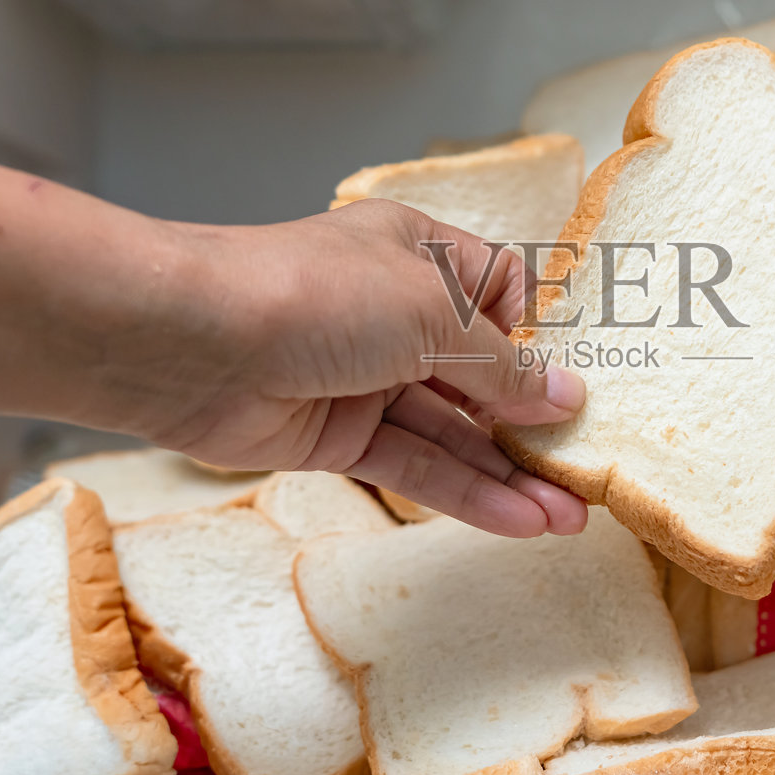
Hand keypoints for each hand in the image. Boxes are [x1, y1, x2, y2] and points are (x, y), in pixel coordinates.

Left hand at [127, 200, 588, 536]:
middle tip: (587, 473)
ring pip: (452, 430)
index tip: (573, 384)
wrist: (188, 341)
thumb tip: (565, 397)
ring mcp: (364, 377)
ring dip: (509, 472)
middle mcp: (393, 312)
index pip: (498, 293)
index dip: (536, 338)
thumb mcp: (431, 312)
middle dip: (533, 424)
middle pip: (480, 374)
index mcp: (418, 254)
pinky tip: (519, 520)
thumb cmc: (312, 293)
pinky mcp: (337, 436)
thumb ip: (502, 364)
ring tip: (569, 516)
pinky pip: (415, 465)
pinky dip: (465, 493)